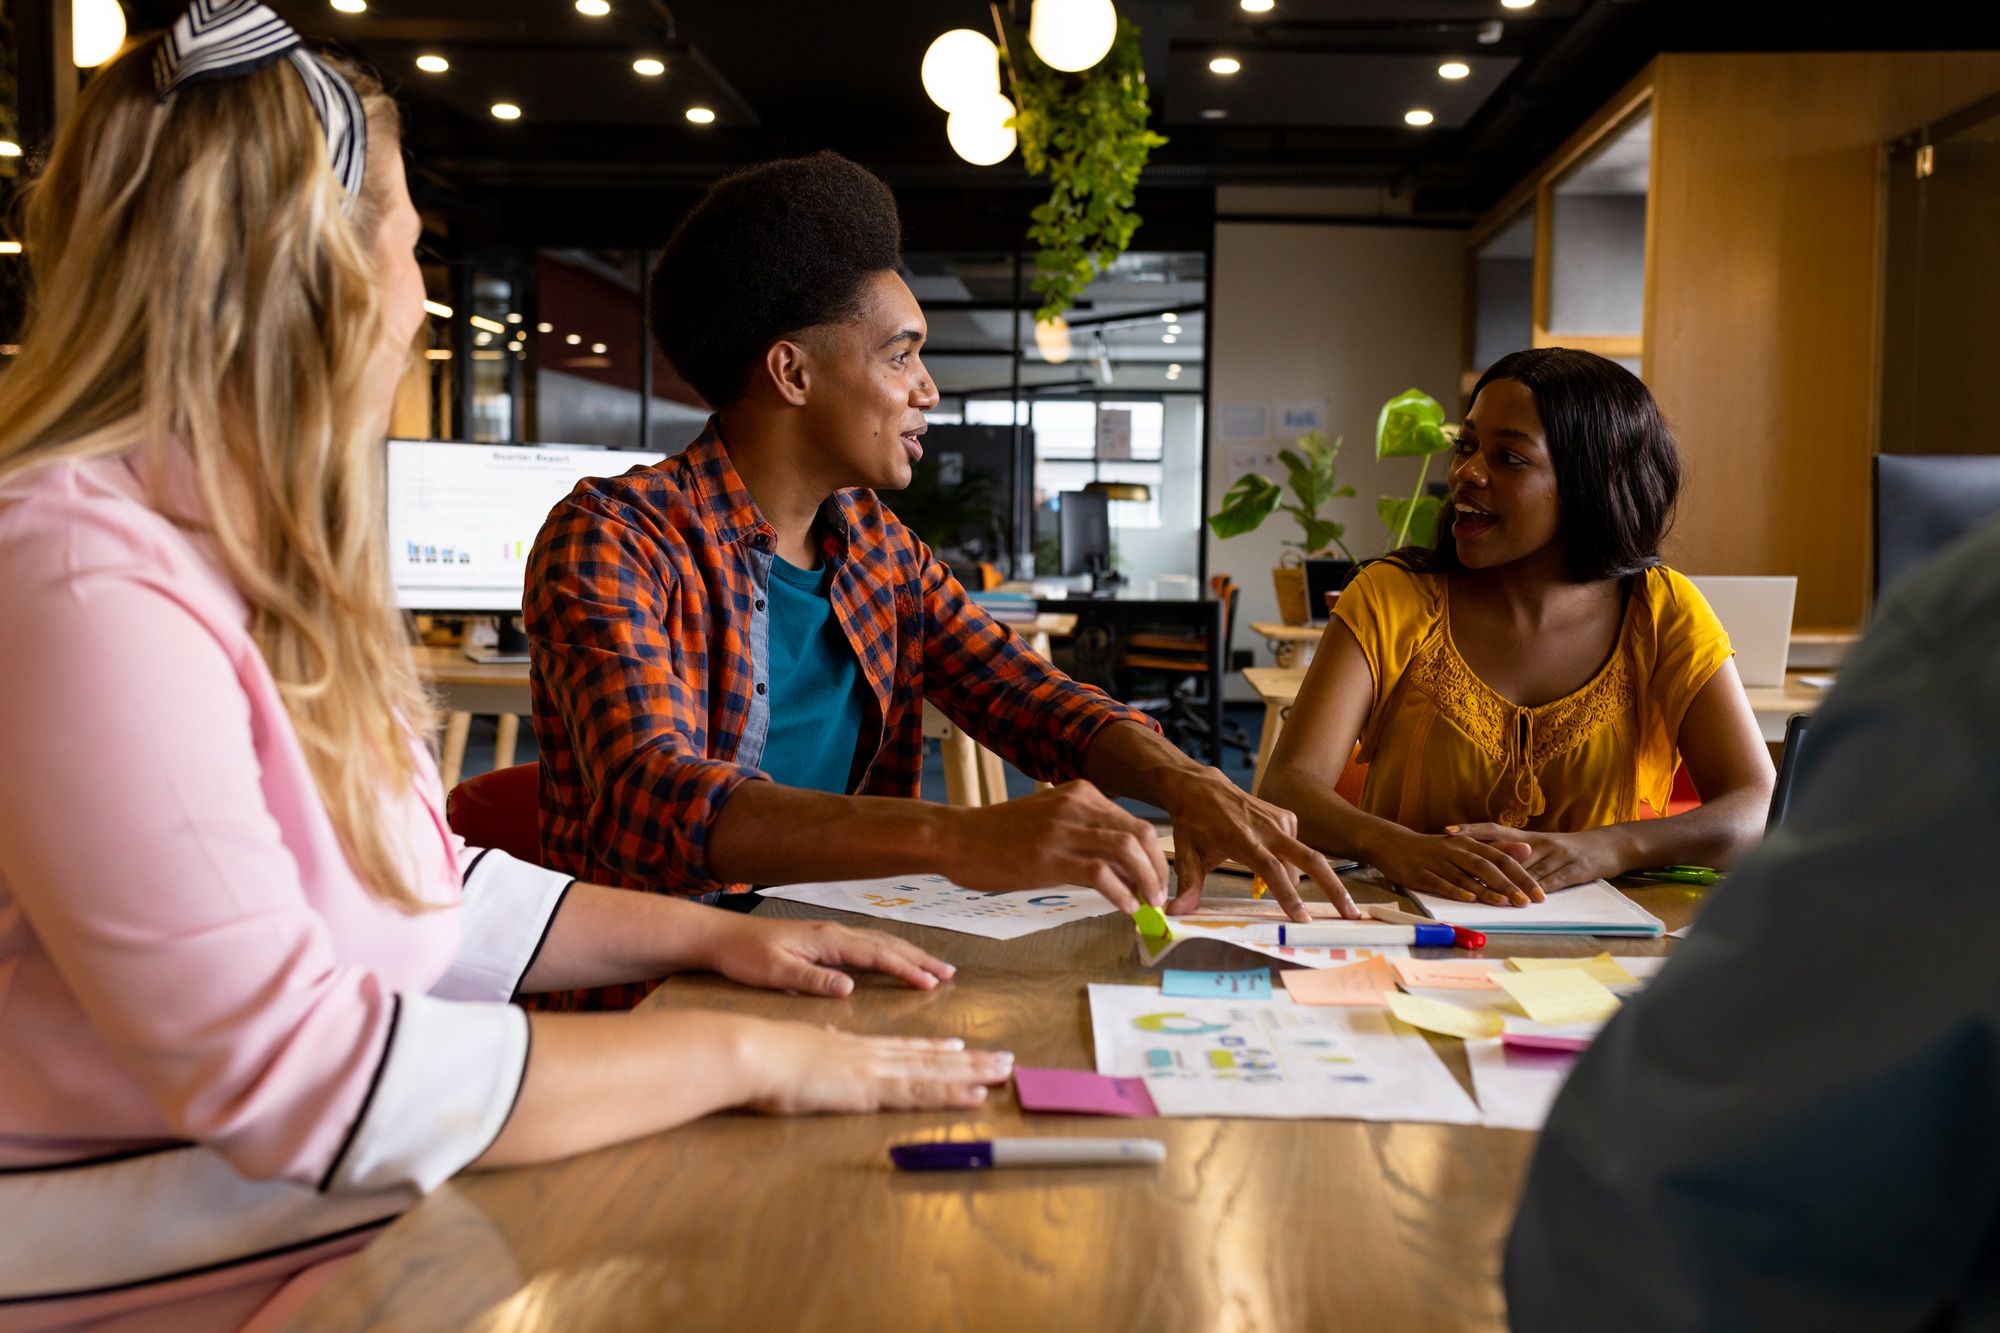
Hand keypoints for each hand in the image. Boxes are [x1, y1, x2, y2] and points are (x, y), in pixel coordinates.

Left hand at [702, 915, 956, 996]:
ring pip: (880, 941)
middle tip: (950, 973)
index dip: (906, 969)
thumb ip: (812, 980)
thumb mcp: (775, 973)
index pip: (877, 955)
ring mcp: (831, 934)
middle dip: (920, 958)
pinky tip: (896, 958)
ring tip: (935, 966)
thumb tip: (849, 988)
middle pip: (887, 944)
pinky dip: (890, 950)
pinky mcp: (824, 939)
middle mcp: (835, 933)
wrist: (721, 936)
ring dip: (910, 953)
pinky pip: (868, 943)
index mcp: (828, 941)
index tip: (932, 983)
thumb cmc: (745, 956)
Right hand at [743, 1021, 1014, 1114]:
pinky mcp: (871, 1090)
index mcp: (854, 1048)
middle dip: (970, 1059)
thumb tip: (826, 1039)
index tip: (961, 1044)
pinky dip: (951, 1094)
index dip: (936, 1046)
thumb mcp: (799, 1047)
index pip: (904, 1047)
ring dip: (973, 1072)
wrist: (753, 1052)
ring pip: (935, 1071)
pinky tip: (976, 1096)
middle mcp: (872, 1055)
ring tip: (1003, 1071)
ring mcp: (875, 1070)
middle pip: (931, 1056)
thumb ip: (818, 1045)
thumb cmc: (765, 1056)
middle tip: (1003, 1058)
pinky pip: (921, 1094)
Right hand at [936, 780, 1168, 910]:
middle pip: (1139, 833)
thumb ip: (1086, 833)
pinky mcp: (1049, 857)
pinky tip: (1124, 908)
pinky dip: (1121, 894)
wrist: (957, 837)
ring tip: (1148, 906)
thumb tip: (1125, 870)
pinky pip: (1101, 873)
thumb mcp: (1050, 819)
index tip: (1156, 881)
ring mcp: (1063, 830)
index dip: (1153, 855)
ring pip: (1126, 850)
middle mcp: (1076, 805)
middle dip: (1157, 869)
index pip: (1134, 822)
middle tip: (1159, 897)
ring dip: (1146, 882)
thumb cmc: (1000, 834)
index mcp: (1080, 793)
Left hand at [1158, 768, 1357, 921]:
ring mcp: (1281, 820)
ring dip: (1317, 882)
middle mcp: (1268, 829)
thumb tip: (1174, 913)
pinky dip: (1296, 864)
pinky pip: (1298, 847)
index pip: (1272, 871)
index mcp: (1244, 840)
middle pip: (1310, 861)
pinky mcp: (1287, 817)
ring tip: (1334, 904)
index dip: (1288, 896)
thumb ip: (1187, 887)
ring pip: (1305, 858)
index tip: (1302, 918)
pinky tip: (1284, 869)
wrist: (1198, 786)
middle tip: (1351, 914)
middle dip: (1334, 889)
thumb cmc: (1193, 822)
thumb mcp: (1187, 855)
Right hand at [1373, 826, 1545, 905]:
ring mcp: (1437, 861)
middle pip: (1487, 867)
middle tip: (1527, 902)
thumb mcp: (1466, 845)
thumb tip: (1527, 849)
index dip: (1522, 876)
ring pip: (1465, 875)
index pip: (1501, 859)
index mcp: (1469, 843)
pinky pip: (1440, 882)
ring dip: (1485, 889)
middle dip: (1509, 884)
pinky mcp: (1420, 872)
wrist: (1394, 844)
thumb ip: (1497, 848)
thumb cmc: (1435, 848)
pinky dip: (1454, 890)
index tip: (1539, 894)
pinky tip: (1468, 899)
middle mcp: (1456, 850)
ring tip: (1504, 902)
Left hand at [1448, 823, 1624, 892]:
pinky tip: (1524, 899)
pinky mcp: (1575, 869)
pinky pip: (1553, 881)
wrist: (1612, 845)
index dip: (1471, 830)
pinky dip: (1537, 890)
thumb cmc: (1571, 849)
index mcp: (1530, 836)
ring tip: (1479, 886)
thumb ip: (1517, 853)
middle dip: (1479, 856)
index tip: (1447, 832)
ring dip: (1504, 879)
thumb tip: (1485, 860)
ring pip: (1526, 868)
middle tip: (1452, 860)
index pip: (1495, 829)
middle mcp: (1540, 842)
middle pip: (1505, 850)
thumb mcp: (1543, 846)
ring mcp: (1558, 855)